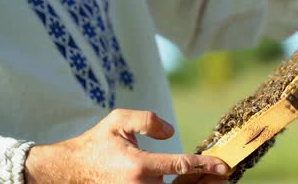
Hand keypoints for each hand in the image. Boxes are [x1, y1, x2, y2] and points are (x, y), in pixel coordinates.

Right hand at [24, 109, 228, 183]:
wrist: (72, 170)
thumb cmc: (97, 143)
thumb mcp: (118, 121)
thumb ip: (146, 120)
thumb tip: (170, 131)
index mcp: (138, 165)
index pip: (179, 165)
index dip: (204, 165)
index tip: (222, 166)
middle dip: (206, 182)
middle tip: (225, 176)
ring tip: (214, 180)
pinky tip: (193, 181)